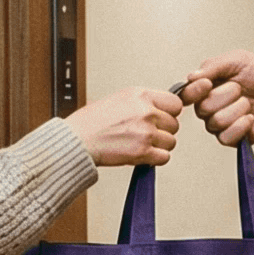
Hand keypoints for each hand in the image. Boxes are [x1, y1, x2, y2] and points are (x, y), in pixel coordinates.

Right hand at [64, 85, 182, 166]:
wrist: (78, 140)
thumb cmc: (92, 121)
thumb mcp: (120, 99)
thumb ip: (144, 103)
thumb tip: (162, 109)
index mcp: (141, 95)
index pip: (175, 103)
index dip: (169, 113)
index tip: (162, 118)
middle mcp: (146, 112)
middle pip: (174, 124)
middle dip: (162, 131)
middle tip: (145, 133)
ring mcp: (146, 132)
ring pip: (171, 142)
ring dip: (159, 146)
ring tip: (140, 143)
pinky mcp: (142, 151)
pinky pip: (164, 157)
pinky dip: (155, 159)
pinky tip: (142, 154)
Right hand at [178, 52, 253, 146]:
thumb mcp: (238, 60)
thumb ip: (213, 66)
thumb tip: (191, 76)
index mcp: (207, 88)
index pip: (186, 94)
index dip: (194, 91)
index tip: (208, 83)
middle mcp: (210, 107)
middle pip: (202, 109)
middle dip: (226, 95)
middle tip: (240, 88)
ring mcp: (220, 124)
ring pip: (216, 122)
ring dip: (238, 109)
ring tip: (249, 102)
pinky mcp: (232, 138)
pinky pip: (226, 137)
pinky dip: (242, 125)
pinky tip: (251, 117)